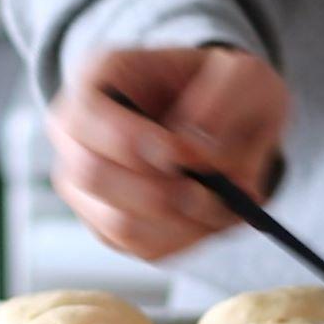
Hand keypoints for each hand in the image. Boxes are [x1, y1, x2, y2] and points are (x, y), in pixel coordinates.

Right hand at [47, 46, 288, 259]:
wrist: (237, 119)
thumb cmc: (231, 90)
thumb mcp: (243, 76)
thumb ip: (221, 103)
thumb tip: (193, 151)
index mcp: (101, 78)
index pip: (86, 116)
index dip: (131, 142)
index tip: (185, 156)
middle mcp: (80, 134)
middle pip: (90, 176)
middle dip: (160, 192)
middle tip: (214, 191)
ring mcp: (89, 185)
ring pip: (118, 225)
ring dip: (183, 223)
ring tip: (227, 202)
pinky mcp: (114, 226)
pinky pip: (144, 248)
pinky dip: (189, 239)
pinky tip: (215, 215)